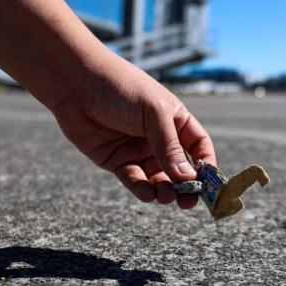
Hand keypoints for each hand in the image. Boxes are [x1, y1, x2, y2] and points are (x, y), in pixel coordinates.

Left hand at [49, 56, 216, 208]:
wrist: (76, 84)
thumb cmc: (120, 88)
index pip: (198, 147)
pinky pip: (134, 180)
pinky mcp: (117, 161)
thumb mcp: (153, 114)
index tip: (209, 184)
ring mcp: (138, 150)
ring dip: (165, 190)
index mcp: (175, 120)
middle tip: (188, 201)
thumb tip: (189, 179)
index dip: (205, 166)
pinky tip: (148, 194)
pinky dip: (142, 190)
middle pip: (180, 169)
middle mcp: (159, 138)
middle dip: (186, 186)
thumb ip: (170, 147)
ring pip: (158, 178)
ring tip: (166, 196)